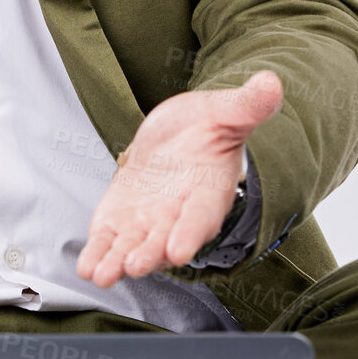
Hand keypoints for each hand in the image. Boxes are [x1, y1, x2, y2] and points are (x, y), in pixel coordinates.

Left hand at [75, 71, 283, 287]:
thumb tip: (271, 84)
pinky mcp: (122, 220)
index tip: (179, 250)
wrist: (176, 136)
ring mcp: (148, 221)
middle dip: (151, 254)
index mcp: (208, 191)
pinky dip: (98, 253)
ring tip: (102, 274)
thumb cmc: (205, 127)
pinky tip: (86, 266)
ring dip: (118, 262)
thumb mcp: (223, 111)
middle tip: (137, 265)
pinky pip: (109, 240)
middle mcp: (178, 215)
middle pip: (165, 241)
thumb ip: (245, 106)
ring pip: (134, 246)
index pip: (201, 216)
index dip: (190, 233)